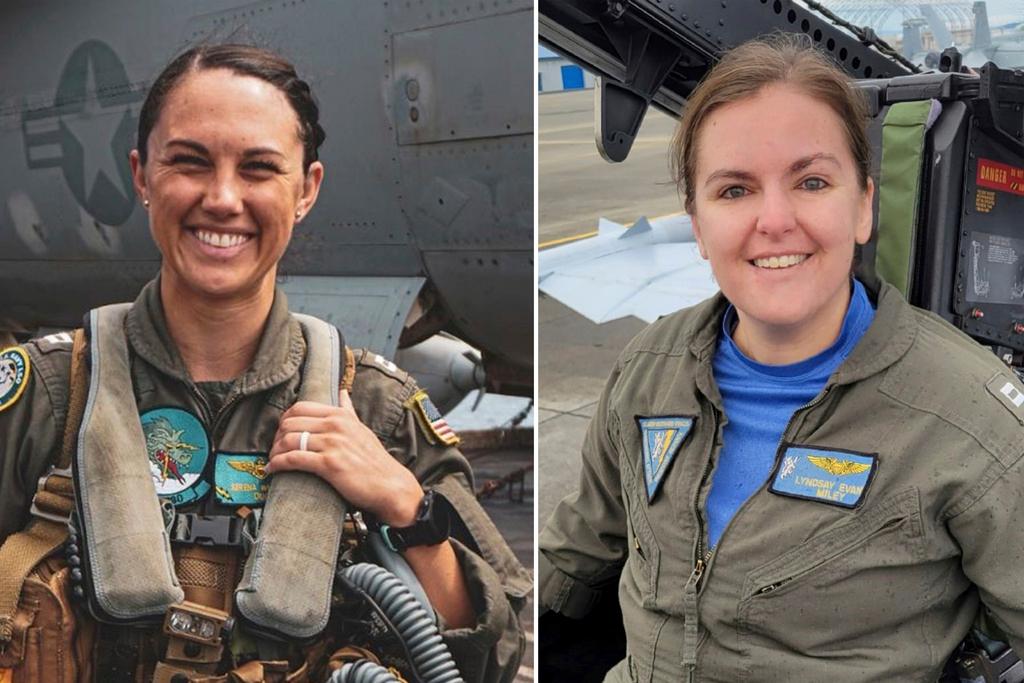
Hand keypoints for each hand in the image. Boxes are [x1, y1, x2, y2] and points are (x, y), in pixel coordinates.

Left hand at [265, 390, 423, 525]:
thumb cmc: (375, 460)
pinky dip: (278, 464)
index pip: (299, 407)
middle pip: (290, 423)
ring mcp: (332, 444)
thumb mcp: (362, 429)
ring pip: (289, 440)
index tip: (281, 433)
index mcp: (340, 415)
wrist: (390, 485)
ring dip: (275, 452)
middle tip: (275, 449)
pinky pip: (293, 459)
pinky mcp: (329, 464)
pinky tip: (273, 470)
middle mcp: (335, 425)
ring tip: (272, 460)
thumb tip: (342, 392)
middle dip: (277, 437)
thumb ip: (348, 410)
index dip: (285, 420)